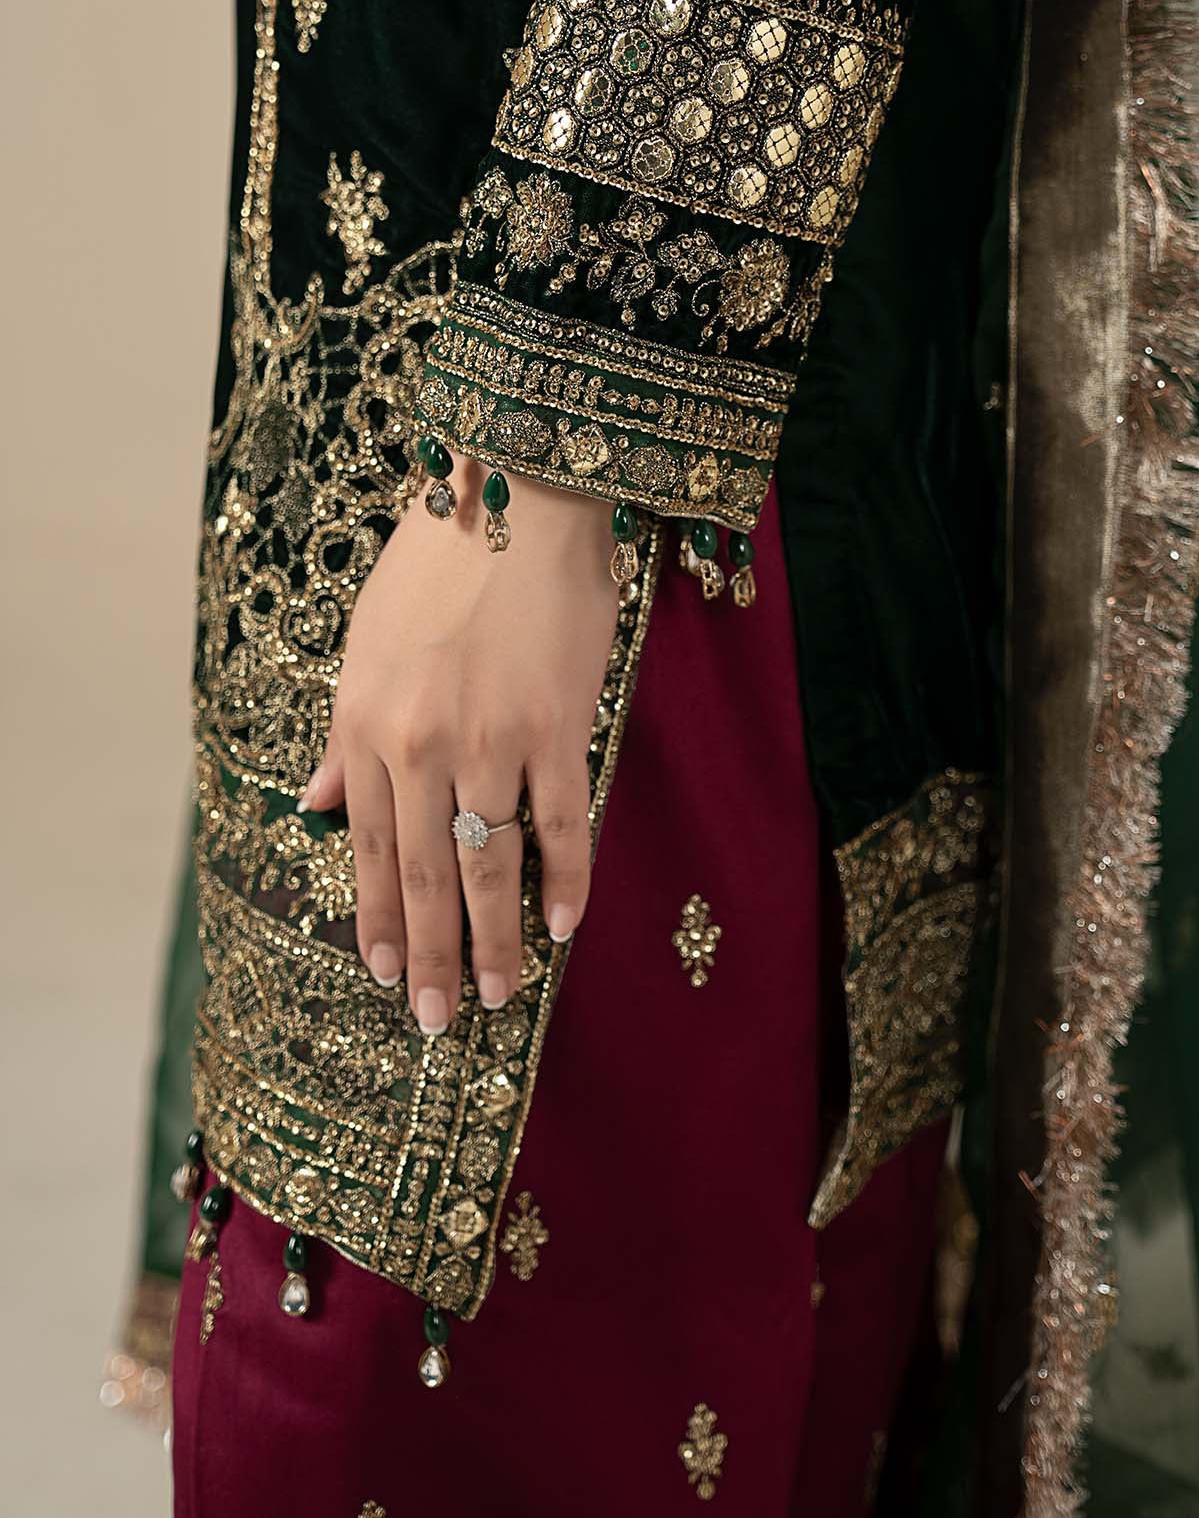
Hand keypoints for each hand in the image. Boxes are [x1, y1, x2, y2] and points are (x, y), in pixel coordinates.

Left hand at [300, 464, 617, 1033]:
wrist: (515, 494)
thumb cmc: (437, 560)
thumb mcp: (362, 644)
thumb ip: (342, 735)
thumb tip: (313, 805)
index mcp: (367, 726)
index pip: (366, 848)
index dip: (376, 920)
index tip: (386, 976)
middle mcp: (421, 744)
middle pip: (423, 875)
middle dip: (431, 957)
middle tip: (438, 1022)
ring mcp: (492, 740)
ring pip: (489, 864)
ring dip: (498, 940)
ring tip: (505, 995)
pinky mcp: (558, 726)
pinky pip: (561, 823)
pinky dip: (565, 880)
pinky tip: (566, 925)